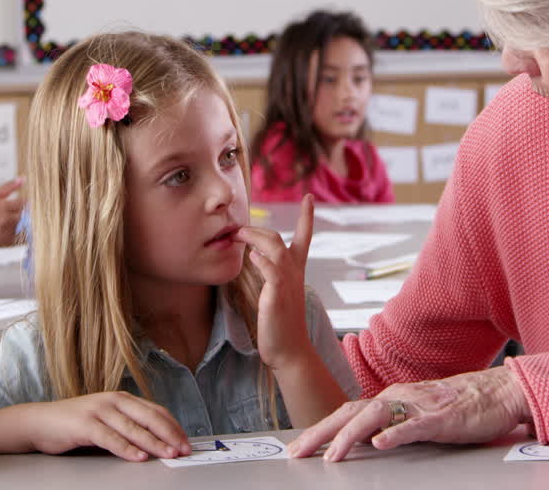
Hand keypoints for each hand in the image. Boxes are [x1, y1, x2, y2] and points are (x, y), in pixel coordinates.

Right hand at [0, 177, 24, 246]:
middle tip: (30, 212)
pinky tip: (22, 229)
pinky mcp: (9, 242)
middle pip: (27, 216)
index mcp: (2, 207)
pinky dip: (26, 234)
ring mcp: (7, 232)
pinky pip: (24, 238)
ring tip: (26, 220)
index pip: (24, 203)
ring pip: (27, 227)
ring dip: (29, 224)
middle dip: (30, 214)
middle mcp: (4, 220)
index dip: (28, 202)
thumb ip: (10, 186)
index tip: (27, 202)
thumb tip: (23, 178)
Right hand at [28, 391, 190, 461]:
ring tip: (168, 453)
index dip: (173, 426)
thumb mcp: (107, 419)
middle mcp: (114, 400)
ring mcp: (99, 411)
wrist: (40, 421)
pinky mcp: (85, 425)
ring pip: (133, 428)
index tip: (186, 440)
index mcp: (122, 398)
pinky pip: (111, 438)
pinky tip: (138, 457)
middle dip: (170, 434)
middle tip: (183, 449)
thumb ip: (128, 424)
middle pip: (150, 417)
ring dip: (154, 443)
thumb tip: (156, 439)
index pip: (156, 410)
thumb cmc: (75, 423)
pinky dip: (127, 449)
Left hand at [235, 194, 313, 370]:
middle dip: (259, 229)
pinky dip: (262, 259)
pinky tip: (252, 256)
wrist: (290, 351)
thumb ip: (269, 276)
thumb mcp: (276, 295)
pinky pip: (272, 269)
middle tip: (238, 229)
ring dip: (256, 238)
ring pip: (276, 248)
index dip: (307, 217)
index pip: (305, 238)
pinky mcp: (278, 294)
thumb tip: (253, 258)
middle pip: (280, 239)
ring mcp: (288, 283)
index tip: (309, 197)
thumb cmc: (280, 325)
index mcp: (296, 272)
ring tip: (239, 235)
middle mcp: (295, 273)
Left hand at [287, 365, 530, 460]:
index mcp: (392, 399)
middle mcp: (400, 398)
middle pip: (351, 412)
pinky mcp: (441, 418)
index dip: (321, 429)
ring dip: (350, 436)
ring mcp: (419, 406)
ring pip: (375, 416)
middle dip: (321, 433)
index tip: (300, 447)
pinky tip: (381, 444)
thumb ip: (393, 425)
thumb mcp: (418, 417)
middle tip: (298, 453)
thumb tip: (366, 441)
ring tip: (332, 455)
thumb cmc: (460, 406)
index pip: (348, 413)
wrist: (498, 392)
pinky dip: (395, 434)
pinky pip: (414, 425)